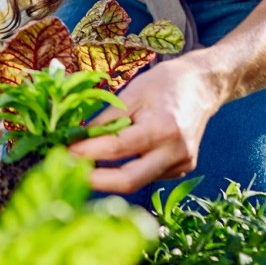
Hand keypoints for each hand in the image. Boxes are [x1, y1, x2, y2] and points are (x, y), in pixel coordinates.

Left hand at [67, 53, 224, 194]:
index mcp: (164, 128)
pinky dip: (128, 170)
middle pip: (129, 180)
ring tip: (83, 165)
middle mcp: (176, 151)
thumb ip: (106, 119)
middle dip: (95, 180)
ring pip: (138, 181)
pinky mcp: (183, 169)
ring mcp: (182, 164)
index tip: (63, 152)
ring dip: (108, 177)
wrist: (203, 86)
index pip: (118, 148)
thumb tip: (77, 138)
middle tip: (68, 172)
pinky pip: (148, 175)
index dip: (87, 153)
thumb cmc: (165, 83)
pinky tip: (114, 160)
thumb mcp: (132, 93)